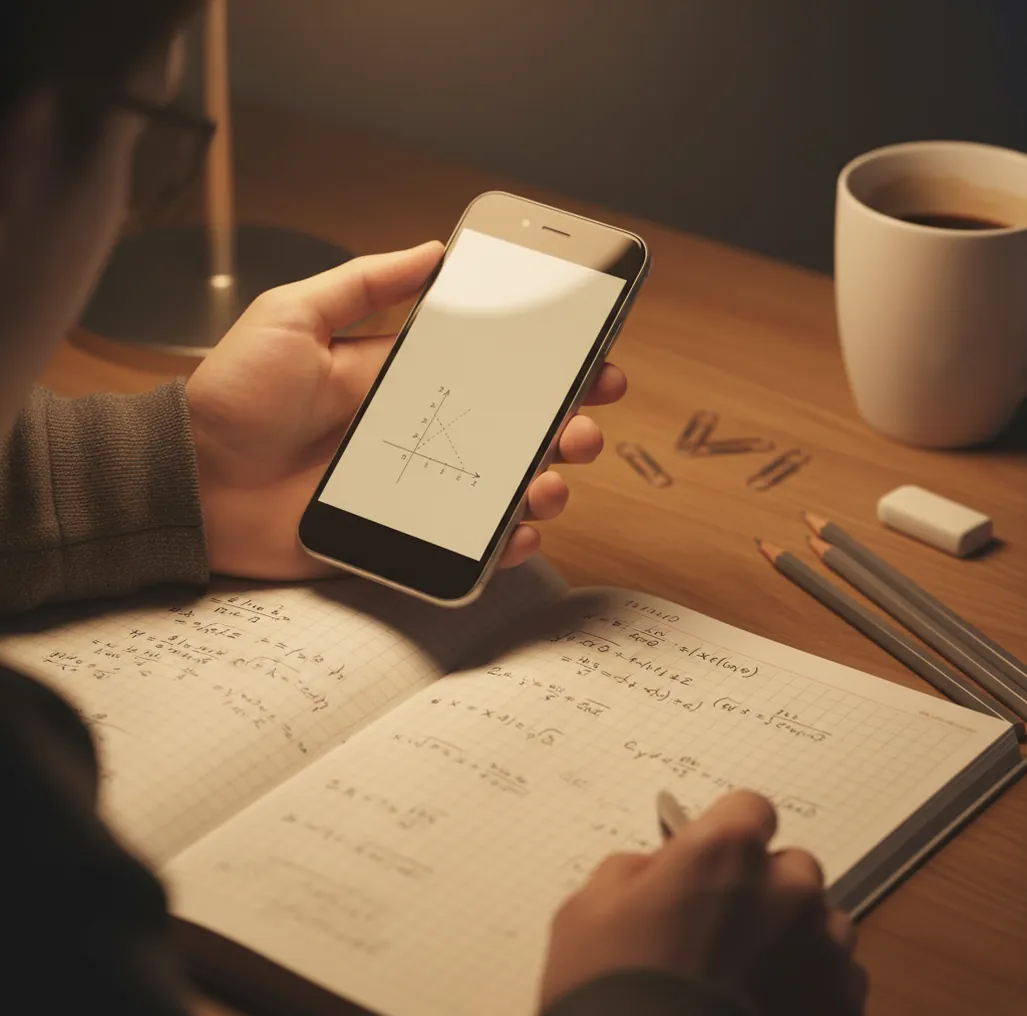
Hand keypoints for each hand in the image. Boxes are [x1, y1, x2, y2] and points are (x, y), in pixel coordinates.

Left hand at [186, 242, 626, 579]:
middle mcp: (421, 430)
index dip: (545, 363)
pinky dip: (503, 541)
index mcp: (404, 377)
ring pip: (502, 486)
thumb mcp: (294, 316)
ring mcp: (416, 484)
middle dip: (564, 423)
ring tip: (549, 476)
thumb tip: (431, 249)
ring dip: (544, 481)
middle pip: (512, 429)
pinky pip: (467, 542)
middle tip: (584, 421)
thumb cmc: (236, 396)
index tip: (590, 354)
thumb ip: (363, 283)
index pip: (491, 368)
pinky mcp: (401, 533)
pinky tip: (518, 528)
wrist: (194, 480)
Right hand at [540, 790, 865, 1014]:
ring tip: (749, 975)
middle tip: (721, 928)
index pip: (749, 808)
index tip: (709, 860)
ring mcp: (823, 950)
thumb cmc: (613, 988)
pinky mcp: (843, 1004)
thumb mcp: (588, 910)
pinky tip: (769, 1003)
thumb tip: (659, 869)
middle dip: (763, 888)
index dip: (727, 833)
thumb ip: (634, 870)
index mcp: (726, 849)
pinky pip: (840, 976)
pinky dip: (812, 985)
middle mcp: (787, 888)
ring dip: (793, 937)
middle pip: (791, 866)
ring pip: (821, 923)